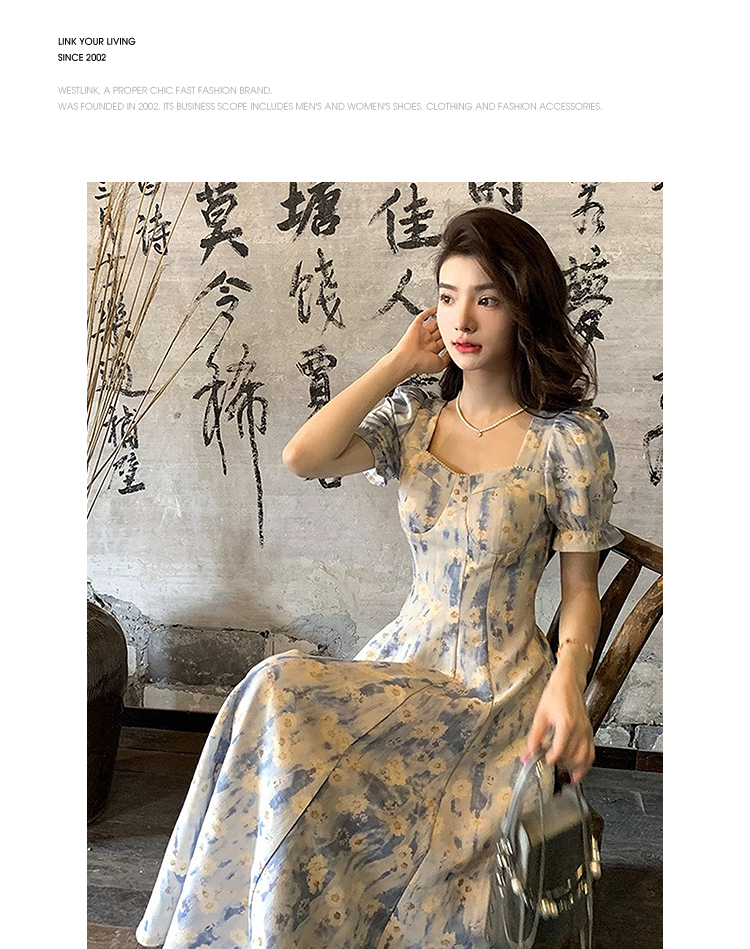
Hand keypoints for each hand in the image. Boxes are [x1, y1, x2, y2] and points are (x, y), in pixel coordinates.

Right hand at [390, 308, 450, 375]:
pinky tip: (436, 309)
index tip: (460, 334)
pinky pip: (423, 317)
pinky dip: (429, 312)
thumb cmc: (421, 364)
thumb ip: (448, 357)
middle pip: (440, 332)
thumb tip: (454, 351)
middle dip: (447, 329)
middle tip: (456, 323)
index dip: (452, 338)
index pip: (444, 342)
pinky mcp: (416, 327)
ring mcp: (422, 333)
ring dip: (440, 320)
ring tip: (449, 314)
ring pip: (433, 324)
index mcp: (432, 350)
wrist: (407, 360)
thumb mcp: (440, 364)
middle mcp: (427, 341)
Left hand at [525, 667, 594, 783]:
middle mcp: (579, 729)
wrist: (569, 682)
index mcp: (566, 723)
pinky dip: (586, 765)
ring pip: (585, 758)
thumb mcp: (540, 715)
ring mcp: (586, 731)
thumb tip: (527, 753)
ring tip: (563, 774)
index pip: (560, 749)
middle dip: (561, 765)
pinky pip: (591, 753)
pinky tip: (578, 772)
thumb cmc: (556, 694)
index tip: (543, 762)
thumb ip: (534, 737)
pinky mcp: (589, 732)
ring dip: (574, 769)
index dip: (551, 759)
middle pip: (573, 756)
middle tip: (549, 766)